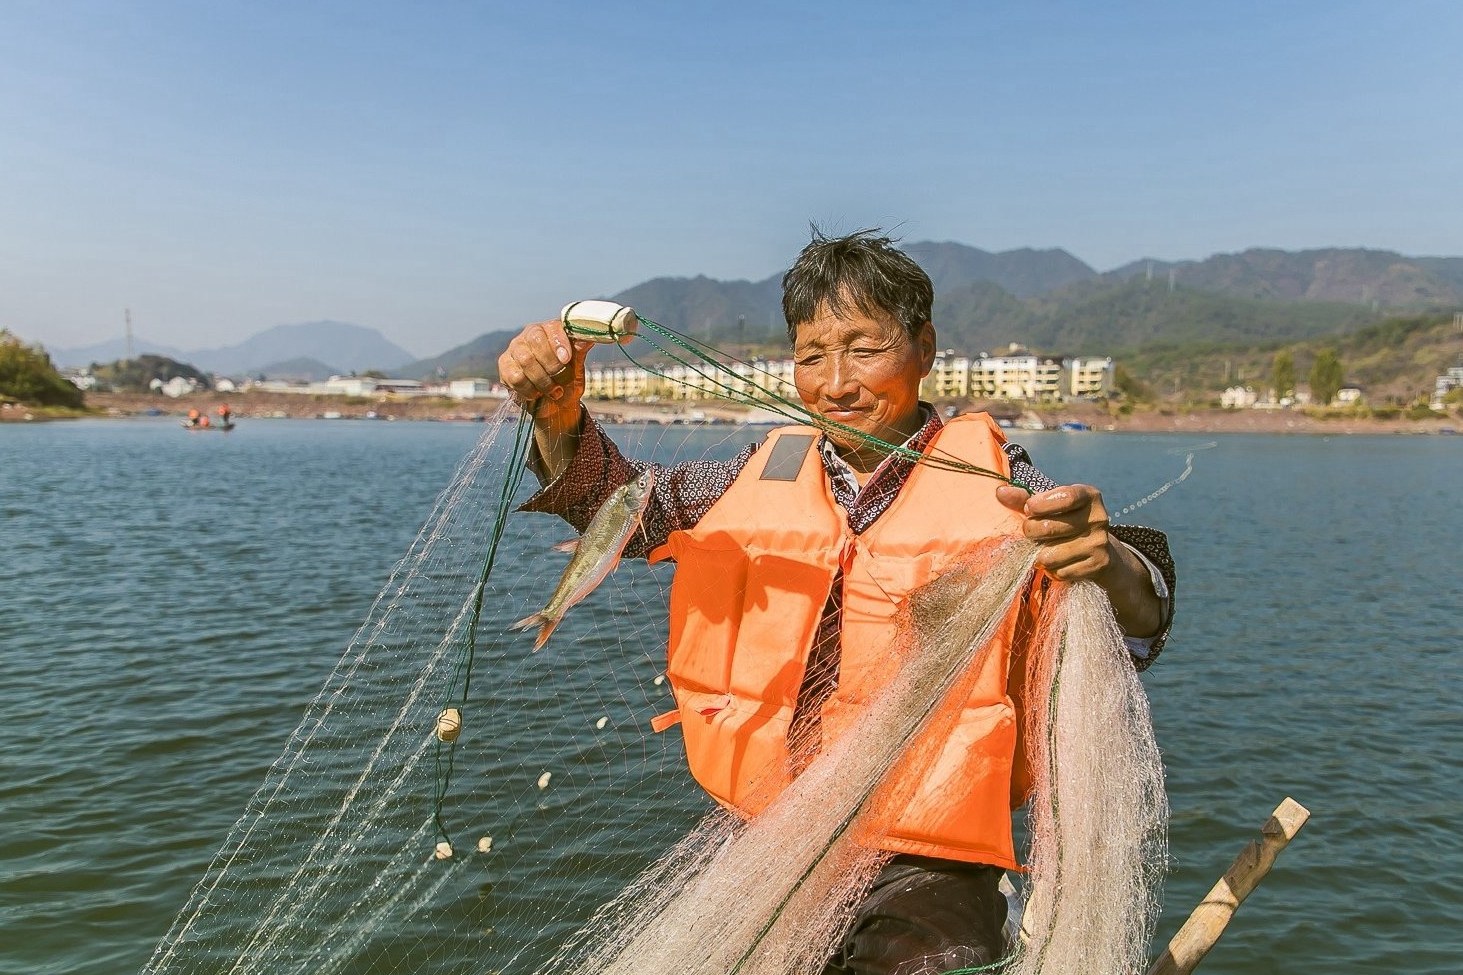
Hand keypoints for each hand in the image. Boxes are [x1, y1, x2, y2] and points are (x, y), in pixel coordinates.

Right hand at [497, 319, 592, 421]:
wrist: (555, 406)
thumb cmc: (567, 382)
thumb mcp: (577, 368)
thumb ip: (579, 352)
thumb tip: (586, 339)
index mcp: (551, 330)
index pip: (552, 328)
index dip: (559, 342)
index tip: (567, 359)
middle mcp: (530, 334)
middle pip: (537, 341)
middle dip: (552, 365)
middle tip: (563, 381)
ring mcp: (515, 349)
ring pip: (526, 360)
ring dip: (543, 381)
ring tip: (554, 391)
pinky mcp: (504, 366)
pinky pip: (515, 376)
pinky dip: (529, 389)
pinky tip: (537, 394)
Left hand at [995, 483, 1116, 582]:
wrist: (1097, 551)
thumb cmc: (1065, 521)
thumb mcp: (1048, 506)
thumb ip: (1024, 499)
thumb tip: (1000, 492)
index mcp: (1088, 496)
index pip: (1065, 497)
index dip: (1041, 504)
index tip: (1029, 509)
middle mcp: (1098, 518)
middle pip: (1049, 528)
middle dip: (1031, 532)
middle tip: (1032, 532)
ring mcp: (1099, 542)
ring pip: (1050, 555)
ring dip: (1040, 555)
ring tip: (1046, 548)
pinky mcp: (1098, 564)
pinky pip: (1060, 572)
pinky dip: (1053, 571)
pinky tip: (1059, 562)